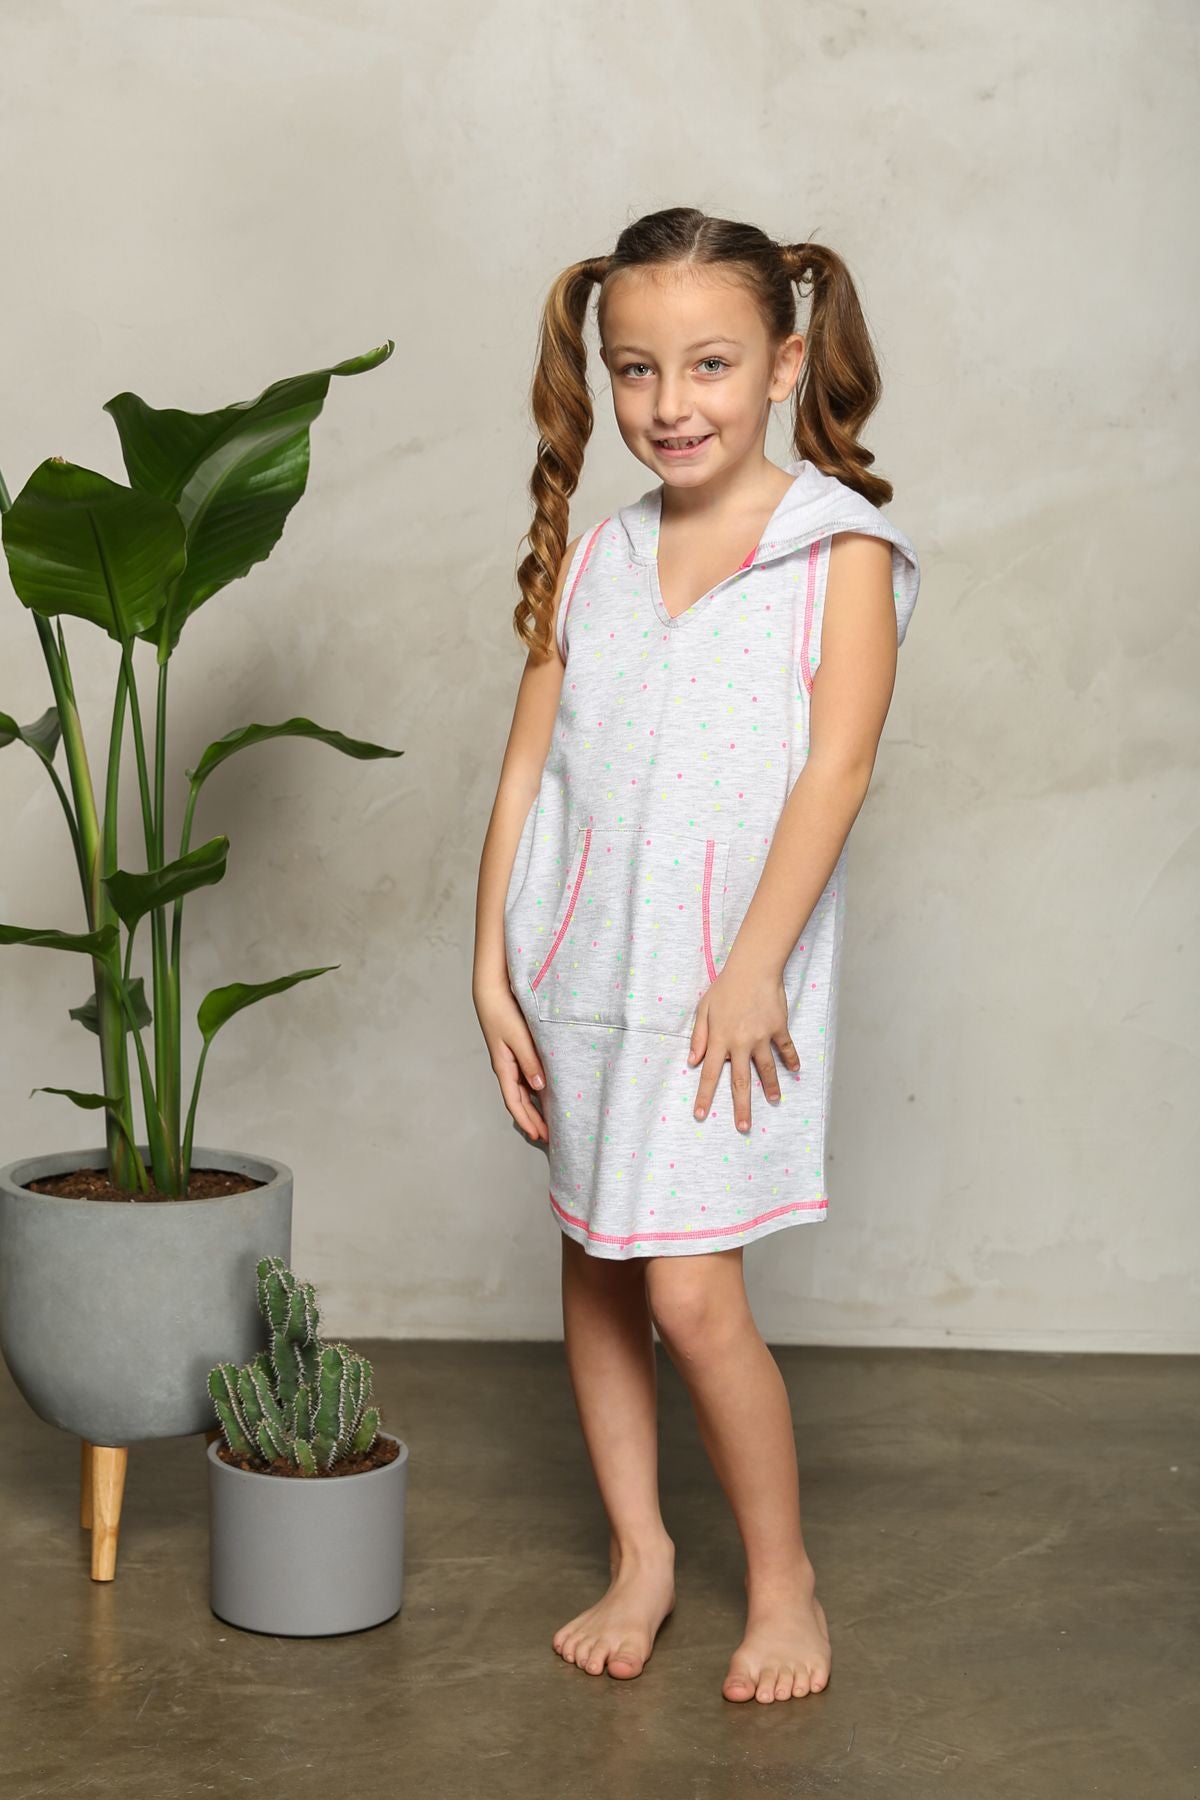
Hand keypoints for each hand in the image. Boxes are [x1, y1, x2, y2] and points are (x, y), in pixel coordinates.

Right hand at [474, 979, 548, 1143]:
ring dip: (534, 1107)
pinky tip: (545, 1093)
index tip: (539, 1136)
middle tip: (547, 1137)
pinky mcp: (515, 1050)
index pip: (515, 1103)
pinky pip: (526, 1076)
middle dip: (532, 1119)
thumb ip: (530, 1061)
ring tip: (547, 1121)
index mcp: (503, 1067)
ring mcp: (510, 1059)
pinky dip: (535, 1090)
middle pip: (519, 1101)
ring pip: (523, 1091)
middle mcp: (506, 1067)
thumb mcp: (519, 1037)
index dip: (527, 1121)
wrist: (491, 990)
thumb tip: (539, 1088)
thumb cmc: (502, 1011)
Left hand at [687, 958, 799, 1133]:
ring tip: (773, 1101)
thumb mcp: (704, 1009)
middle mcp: (741, 1043)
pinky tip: (795, 1071)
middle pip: (740, 1081)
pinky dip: (791, 1059)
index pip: (708, 1073)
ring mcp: (762, 1037)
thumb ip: (698, 1036)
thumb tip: (692, 1062)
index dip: (704, 1096)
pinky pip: (786, 1048)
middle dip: (741, 1107)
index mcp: (719, 1039)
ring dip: (770, 1087)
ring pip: (766, 1069)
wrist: (754, 968)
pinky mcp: (778, 1028)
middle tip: (743, 1127)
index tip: (700, 1115)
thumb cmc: (725, 987)